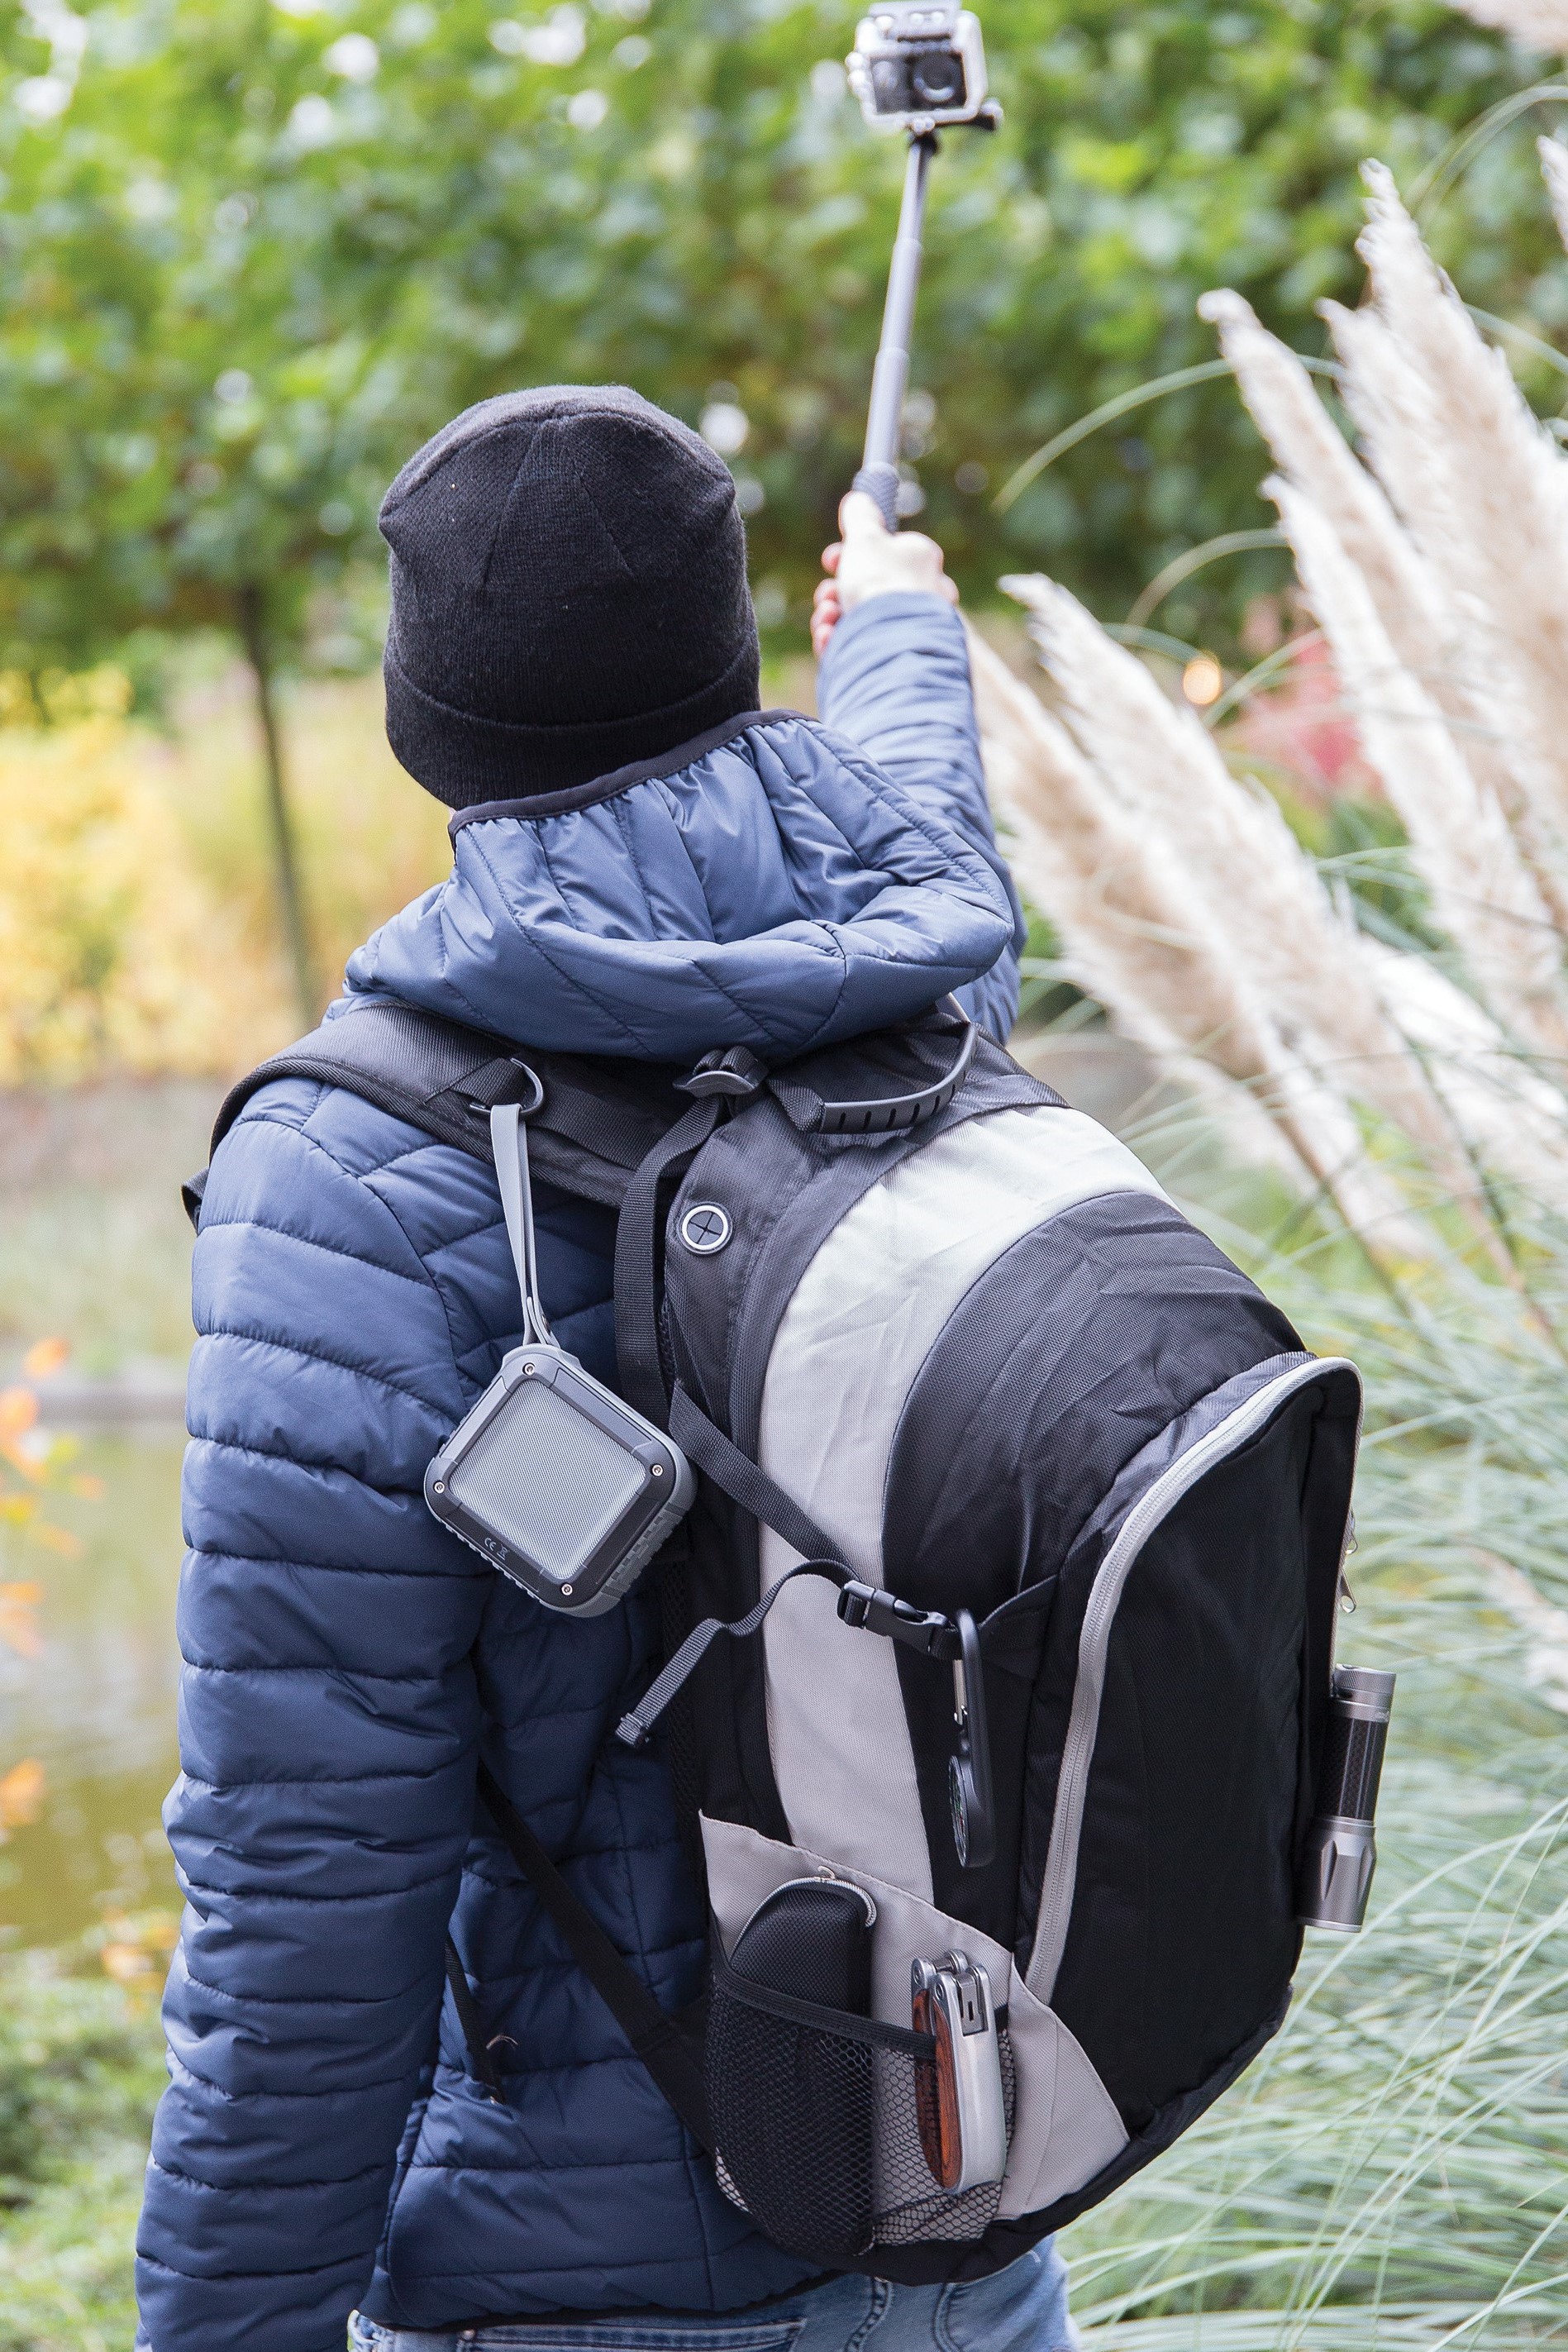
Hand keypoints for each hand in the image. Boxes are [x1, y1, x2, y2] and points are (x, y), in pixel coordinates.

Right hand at [811, 491, 958, 656]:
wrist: (892, 644)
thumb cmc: (882, 584)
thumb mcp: (866, 538)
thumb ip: (860, 517)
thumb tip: (859, 498)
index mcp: (920, 560)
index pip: (883, 551)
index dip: (849, 553)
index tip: (830, 560)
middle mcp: (921, 595)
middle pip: (866, 587)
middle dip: (835, 591)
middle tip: (825, 596)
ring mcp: (908, 629)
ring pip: (859, 618)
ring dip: (831, 616)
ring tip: (825, 621)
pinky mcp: (892, 658)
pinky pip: (859, 645)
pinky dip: (838, 641)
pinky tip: (828, 640)